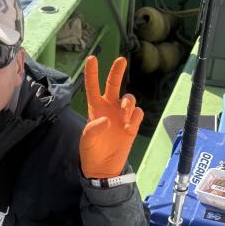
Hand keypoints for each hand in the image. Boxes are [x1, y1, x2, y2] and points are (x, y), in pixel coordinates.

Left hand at [79, 56, 143, 178]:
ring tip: (124, 114)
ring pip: (129, 98)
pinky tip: (129, 125)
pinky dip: (135, 115)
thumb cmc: (91, 151)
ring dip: (128, 102)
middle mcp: (109, 108)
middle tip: (121, 60)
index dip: (92, 73)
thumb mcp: (87, 141)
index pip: (92, 87)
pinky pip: (138, 113)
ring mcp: (122, 116)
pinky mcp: (132, 126)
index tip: (92, 58)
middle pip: (114, 84)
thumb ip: (93, 129)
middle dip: (117, 71)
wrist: (104, 168)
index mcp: (95, 108)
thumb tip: (106, 120)